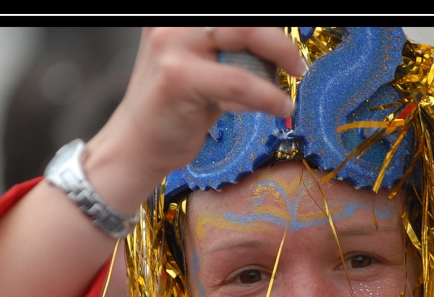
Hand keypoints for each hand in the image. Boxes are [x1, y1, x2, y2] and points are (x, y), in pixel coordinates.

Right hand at [84, 27, 307, 216]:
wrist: (137, 146)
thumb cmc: (175, 109)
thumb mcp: (205, 68)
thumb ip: (233, 51)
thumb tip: (279, 47)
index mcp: (179, 18)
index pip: (233, 14)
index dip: (265, 27)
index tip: (285, 41)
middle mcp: (173, 23)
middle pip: (244, 17)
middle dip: (278, 37)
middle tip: (296, 63)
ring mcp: (172, 45)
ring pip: (245, 35)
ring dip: (279, 57)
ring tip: (292, 79)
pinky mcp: (178, 77)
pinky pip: (239, 82)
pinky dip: (267, 95)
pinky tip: (280, 107)